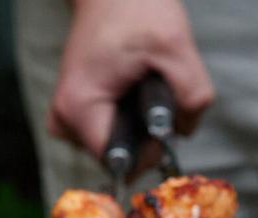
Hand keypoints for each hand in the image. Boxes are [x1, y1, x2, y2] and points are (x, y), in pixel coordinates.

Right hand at [49, 0, 213, 157]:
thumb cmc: (137, 10)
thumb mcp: (177, 48)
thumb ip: (192, 96)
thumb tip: (184, 132)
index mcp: (80, 107)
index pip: (120, 162)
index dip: (150, 152)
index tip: (163, 125)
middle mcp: (65, 119)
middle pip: (119, 157)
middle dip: (147, 136)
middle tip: (154, 95)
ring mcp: (65, 118)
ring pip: (116, 147)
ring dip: (139, 126)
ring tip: (141, 85)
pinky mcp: (73, 114)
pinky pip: (107, 135)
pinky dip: (127, 120)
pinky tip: (130, 93)